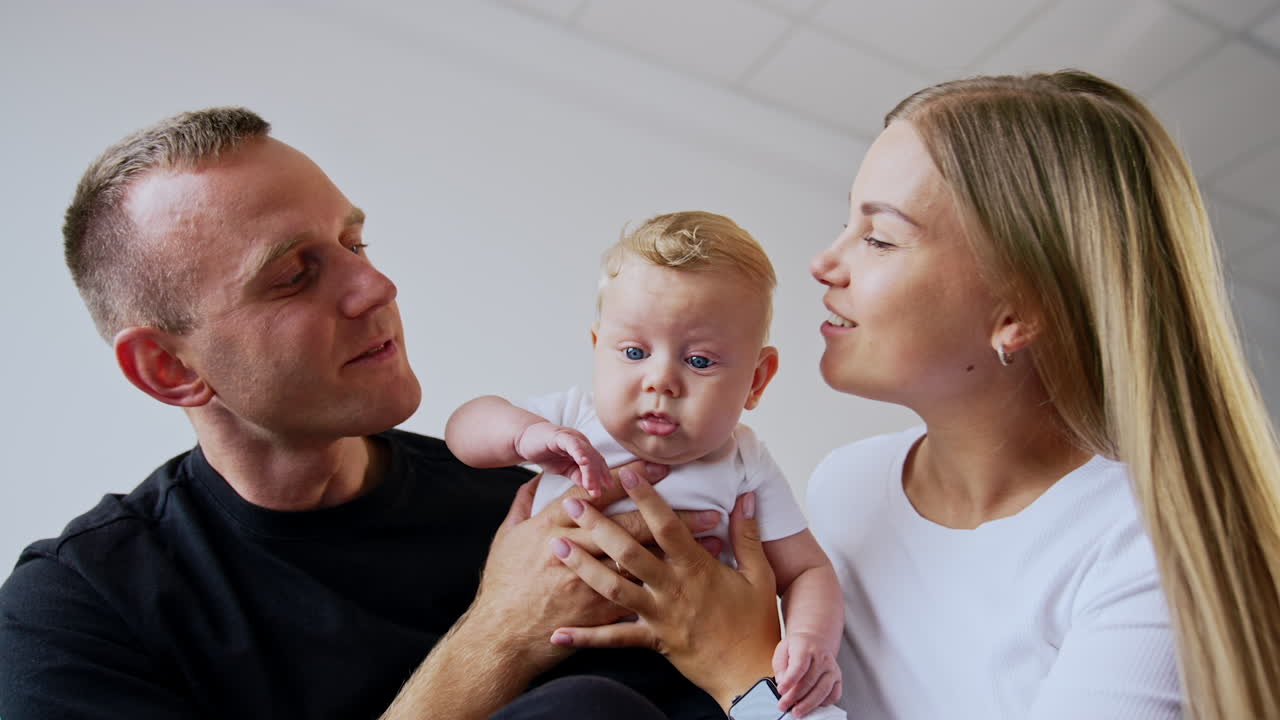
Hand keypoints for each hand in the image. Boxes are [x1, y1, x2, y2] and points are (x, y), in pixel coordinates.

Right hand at [465, 463, 719, 676]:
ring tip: (713, 538)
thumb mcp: (506, 537)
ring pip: (642, 559)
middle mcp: (573, 549)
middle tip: (705, 504)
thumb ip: (525, 503)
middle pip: (629, 526)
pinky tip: (695, 576)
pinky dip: (669, 583)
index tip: (658, 467)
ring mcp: (588, 582)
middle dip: (671, 515)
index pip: (596, 494)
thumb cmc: (504, 585)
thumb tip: (539, 477)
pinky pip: (640, 594)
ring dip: (679, 549)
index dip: (629, 479)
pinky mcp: (598, 611)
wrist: (501, 636)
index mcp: (551, 525)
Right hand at [515, 421, 610, 497]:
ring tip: (591, 486)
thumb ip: (577, 476)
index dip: (603, 474)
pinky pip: (572, 444)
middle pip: (595, 459)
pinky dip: (579, 452)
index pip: (598, 462)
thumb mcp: (564, 469)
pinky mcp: (560, 435)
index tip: (608, 488)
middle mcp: (582, 442)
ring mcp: (572, 437)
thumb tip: (591, 488)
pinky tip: (583, 462)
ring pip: (586, 453)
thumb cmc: (546, 454)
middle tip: (598, 493)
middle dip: (598, 476)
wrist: (524, 440)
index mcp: (585, 450)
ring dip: (590, 470)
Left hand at [547, 471, 780, 711]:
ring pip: (613, 588)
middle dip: (598, 525)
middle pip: (628, 552)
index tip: (627, 474)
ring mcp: (659, 615)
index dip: (647, 498)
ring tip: (557, 546)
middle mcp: (672, 588)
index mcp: (697, 568)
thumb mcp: (760, 575)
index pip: (667, 527)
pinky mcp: (652, 640)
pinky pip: (615, 638)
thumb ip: (748, 535)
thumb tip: (747, 498)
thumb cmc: (756, 623)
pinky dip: (586, 637)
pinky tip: (559, 632)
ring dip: (583, 566)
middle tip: (573, 503)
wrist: (750, 674)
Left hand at [772, 631, 841, 715]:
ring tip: (797, 711)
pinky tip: (813, 705)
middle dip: (795, 696)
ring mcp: (832, 668)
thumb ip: (780, 666)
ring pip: (822, 690)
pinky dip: (823, 703)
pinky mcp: (838, 678)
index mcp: (806, 647)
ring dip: (808, 704)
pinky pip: (834, 695)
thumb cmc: (797, 647)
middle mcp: (822, 657)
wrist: (815, 640)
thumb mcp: (783, 650)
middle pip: (809, 681)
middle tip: (784, 705)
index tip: (781, 690)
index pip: (799, 666)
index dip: (790, 680)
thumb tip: (782, 682)